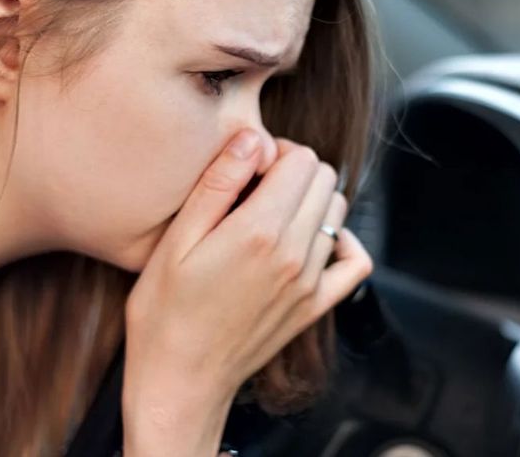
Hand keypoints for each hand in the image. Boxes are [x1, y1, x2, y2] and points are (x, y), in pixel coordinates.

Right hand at [121, 129, 372, 454]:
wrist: (179, 380)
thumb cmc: (164, 312)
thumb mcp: (175, 240)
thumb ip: (218, 184)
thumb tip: (252, 138)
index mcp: (260, 231)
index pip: (302, 159)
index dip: (276, 151)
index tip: (249, 167)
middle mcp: (295, 253)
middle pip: (325, 178)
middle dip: (295, 170)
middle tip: (258, 186)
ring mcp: (311, 282)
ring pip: (337, 210)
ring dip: (311, 200)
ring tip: (272, 213)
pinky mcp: (316, 305)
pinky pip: (355, 261)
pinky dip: (341, 240)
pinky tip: (310, 240)